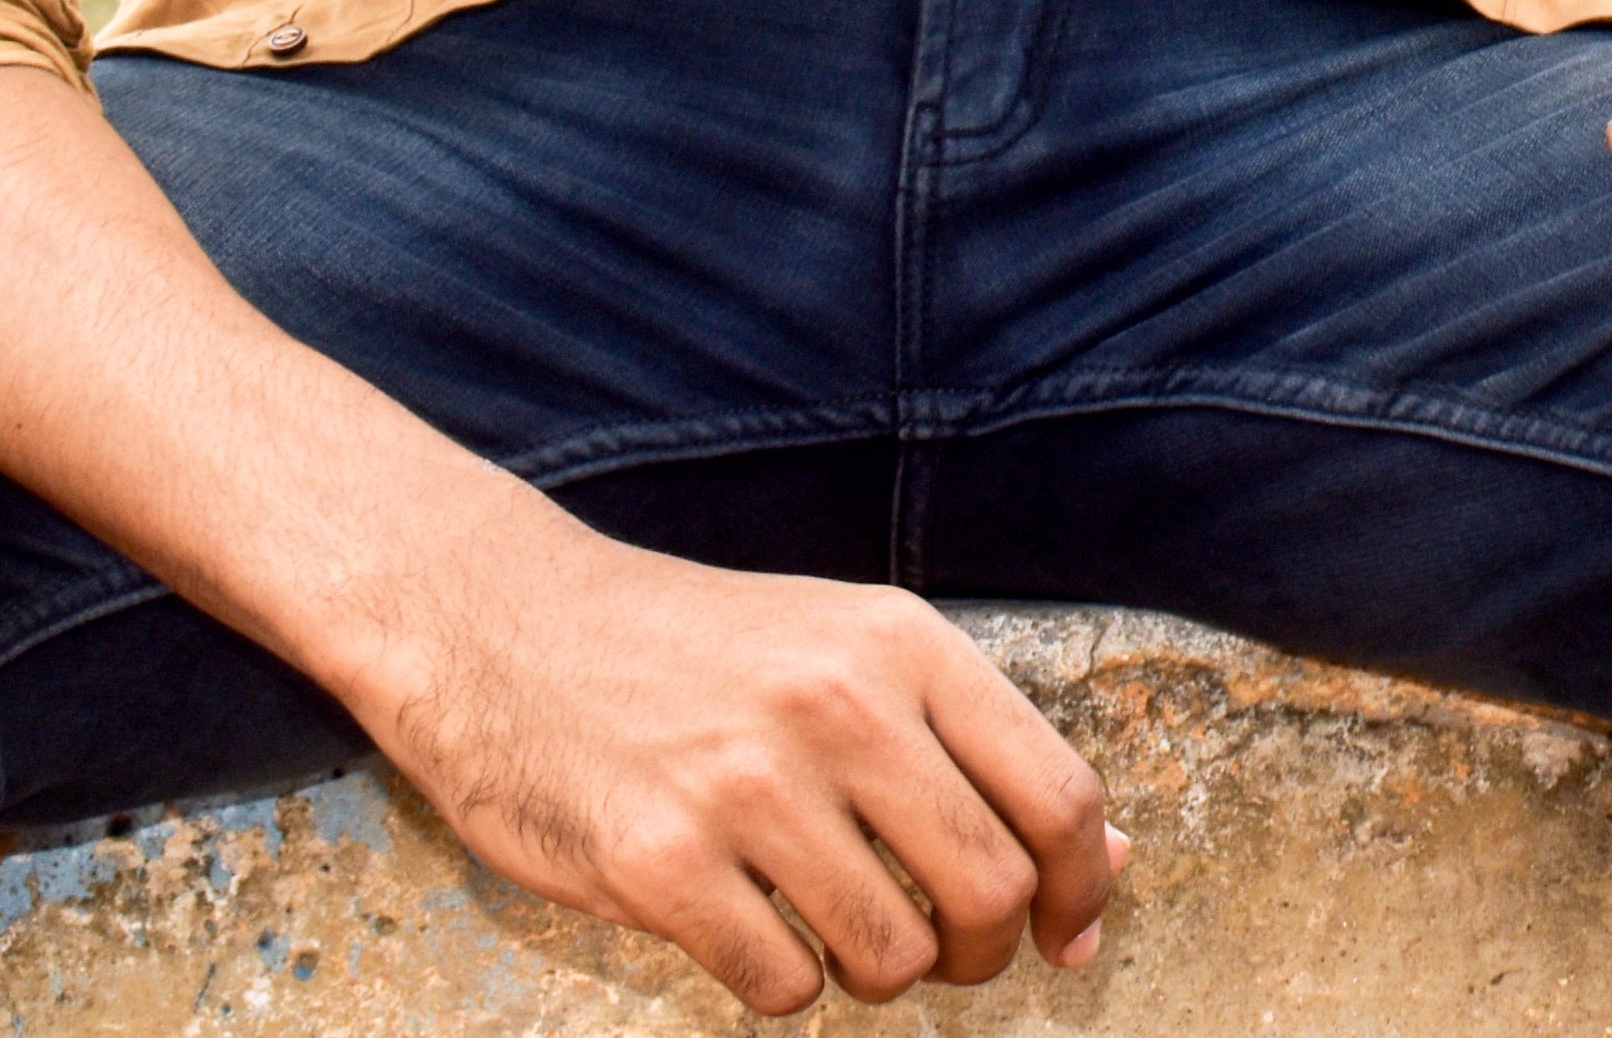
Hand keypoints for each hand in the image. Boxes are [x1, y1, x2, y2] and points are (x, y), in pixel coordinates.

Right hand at [339, 509, 1129, 1011]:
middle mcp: (837, 706)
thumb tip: (1109, 864)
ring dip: (881, 973)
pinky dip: (785, 986)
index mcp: (902, 644)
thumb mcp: (852, 652)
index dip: (1083, 887)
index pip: (1059, 794)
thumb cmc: (700, 651)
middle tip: (948, 953)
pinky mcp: (658, 862)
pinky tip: (752, 931)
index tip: (1067, 931)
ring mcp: (745, 785)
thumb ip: (978, 748)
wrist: (503, 624)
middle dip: (987, 952)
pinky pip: (783, 986)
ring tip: (836, 931)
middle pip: (991, 890)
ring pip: (893, 955)